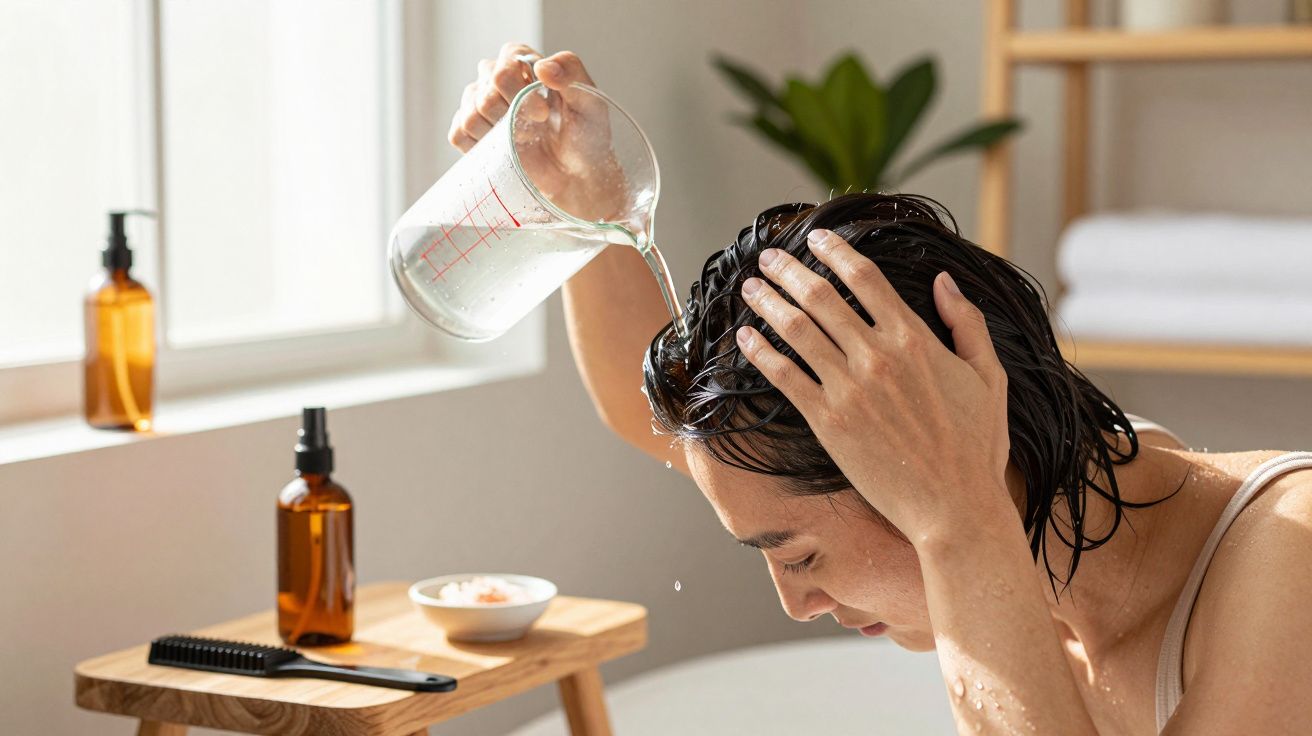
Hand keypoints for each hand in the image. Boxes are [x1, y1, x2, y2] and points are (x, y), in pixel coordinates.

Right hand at [447, 43, 622, 220]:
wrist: (577, 177)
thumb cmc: (585, 137)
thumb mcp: (591, 103)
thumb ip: (572, 75)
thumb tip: (542, 67)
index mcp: (525, 64)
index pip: (505, 61)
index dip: (518, 88)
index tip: (543, 113)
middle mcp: (498, 80)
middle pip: (484, 90)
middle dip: (511, 116)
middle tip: (536, 129)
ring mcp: (480, 106)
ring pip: (470, 114)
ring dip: (499, 135)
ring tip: (522, 141)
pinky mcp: (471, 134)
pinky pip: (459, 135)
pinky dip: (480, 147)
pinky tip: (502, 150)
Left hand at [735, 229, 1012, 539]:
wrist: (955, 508)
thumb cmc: (977, 447)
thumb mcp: (989, 376)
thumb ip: (966, 323)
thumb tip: (944, 280)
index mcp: (916, 339)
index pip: (866, 278)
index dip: (835, 252)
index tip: (814, 238)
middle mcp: (878, 356)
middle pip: (822, 297)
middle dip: (789, 271)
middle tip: (768, 257)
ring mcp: (850, 389)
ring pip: (797, 331)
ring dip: (768, 303)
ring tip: (750, 288)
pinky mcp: (828, 422)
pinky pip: (785, 377)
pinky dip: (761, 353)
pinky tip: (745, 338)